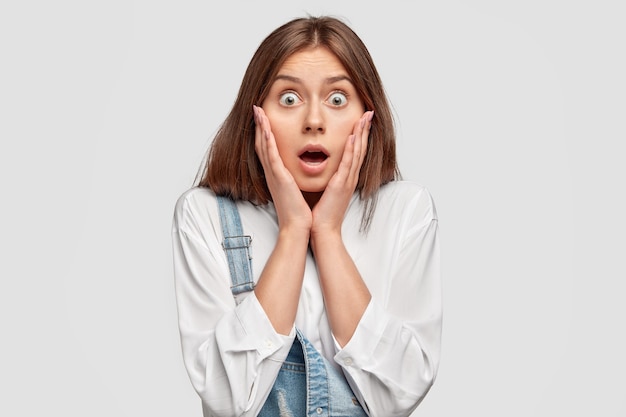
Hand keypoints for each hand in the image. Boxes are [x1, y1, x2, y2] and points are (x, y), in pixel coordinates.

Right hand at [253, 105, 311, 233]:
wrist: (297, 227)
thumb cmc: (299, 212)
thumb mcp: (296, 191)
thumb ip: (294, 180)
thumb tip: (297, 174)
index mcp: (278, 175)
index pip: (269, 149)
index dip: (264, 133)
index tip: (264, 119)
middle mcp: (273, 173)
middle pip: (262, 144)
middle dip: (259, 125)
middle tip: (256, 109)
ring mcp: (274, 174)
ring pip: (264, 146)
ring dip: (261, 127)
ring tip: (258, 111)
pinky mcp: (278, 177)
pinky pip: (271, 155)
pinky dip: (266, 140)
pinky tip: (264, 128)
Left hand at [311, 110, 373, 236]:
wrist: (322, 231)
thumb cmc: (321, 213)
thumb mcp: (325, 191)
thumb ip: (327, 179)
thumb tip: (319, 168)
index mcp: (345, 178)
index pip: (354, 152)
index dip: (359, 135)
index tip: (361, 120)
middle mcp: (349, 178)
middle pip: (360, 148)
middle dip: (364, 130)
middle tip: (369, 113)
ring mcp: (347, 181)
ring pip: (357, 153)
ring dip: (361, 134)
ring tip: (365, 118)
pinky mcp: (341, 185)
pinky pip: (348, 164)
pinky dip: (351, 150)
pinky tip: (353, 137)